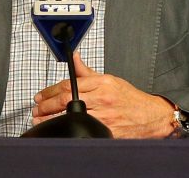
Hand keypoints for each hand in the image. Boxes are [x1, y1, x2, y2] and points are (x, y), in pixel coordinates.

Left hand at [32, 52, 174, 137]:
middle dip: (47, 105)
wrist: (151, 116)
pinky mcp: (107, 131)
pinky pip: (83, 129)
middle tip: (37, 108)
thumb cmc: (131, 98)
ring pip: (72, 116)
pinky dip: (69, 129)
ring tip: (41, 119)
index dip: (50, 90)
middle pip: (67, 99)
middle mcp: (103, 98)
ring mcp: (105, 116)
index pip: (69, 84)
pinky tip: (60, 130)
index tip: (41, 95)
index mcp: (102, 83)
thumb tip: (74, 57)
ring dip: (52, 119)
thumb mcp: (110, 79)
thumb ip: (87, 71)